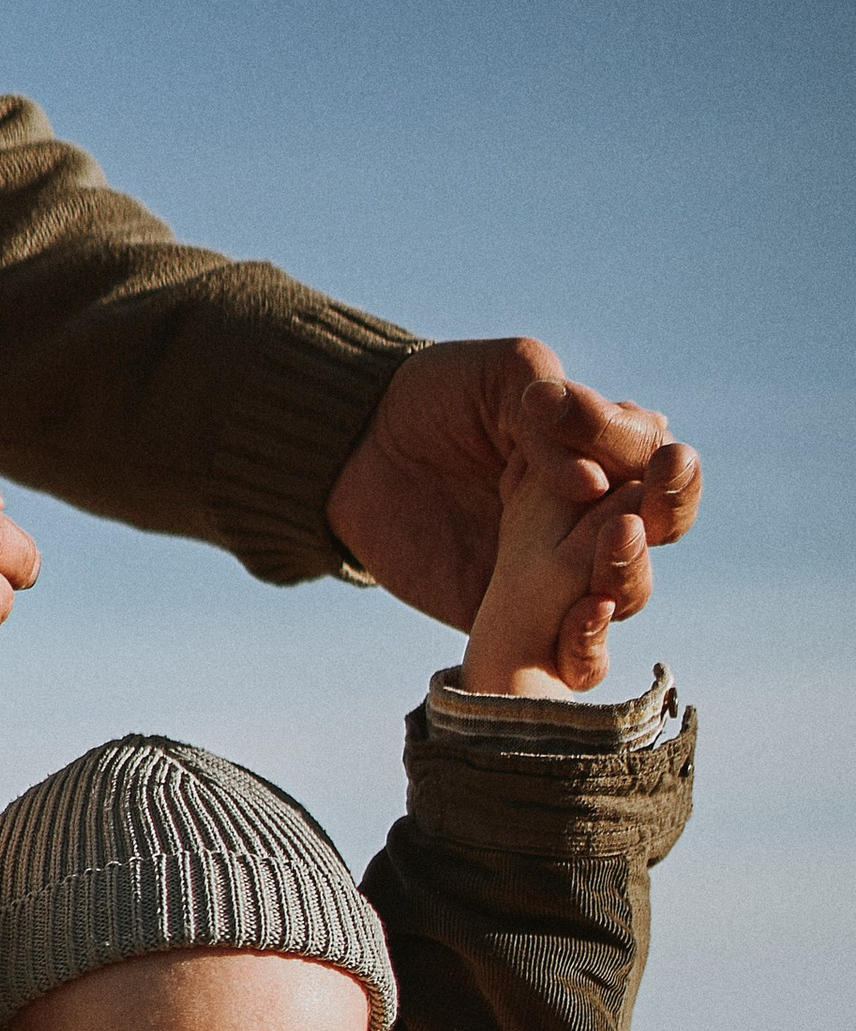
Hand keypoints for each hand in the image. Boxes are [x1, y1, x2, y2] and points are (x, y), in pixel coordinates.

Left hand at [325, 338, 699, 675]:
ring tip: (616, 536)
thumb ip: (550, 417)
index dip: (639, 444)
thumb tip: (592, 485)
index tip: (597, 421)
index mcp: (604, 449)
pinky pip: (569, 652)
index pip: (651, 454)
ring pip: (627, 590)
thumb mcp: (502, 378)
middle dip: (668, 504)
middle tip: (659, 477)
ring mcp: (559, 573)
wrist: (362, 450)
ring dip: (630, 568)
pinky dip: (586, 641)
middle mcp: (594, 514)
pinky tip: (584, 610)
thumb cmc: (440, 400)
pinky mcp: (518, 625)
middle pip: (663, 525)